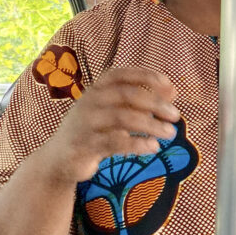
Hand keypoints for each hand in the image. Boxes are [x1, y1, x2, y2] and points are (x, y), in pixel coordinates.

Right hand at [39, 67, 179, 184]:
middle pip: (128, 95)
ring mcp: (86, 123)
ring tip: (170, 133)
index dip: (147, 77)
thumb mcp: (114, 111)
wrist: (59, 159)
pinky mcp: (85, 145)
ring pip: (123, 118)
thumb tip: (173, 91)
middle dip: (156, 104)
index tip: (170, 87)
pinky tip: (153, 147)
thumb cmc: (94, 130)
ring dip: (152, 125)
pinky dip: (138, 143)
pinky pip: (115, 142)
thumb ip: (140, 101)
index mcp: (97, 89)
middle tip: (176, 116)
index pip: (122, 74)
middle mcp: (90, 101)